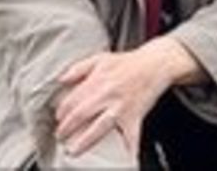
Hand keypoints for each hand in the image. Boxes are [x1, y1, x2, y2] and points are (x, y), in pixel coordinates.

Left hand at [54, 37, 197, 156]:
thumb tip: (61, 80)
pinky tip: (126, 158)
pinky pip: (132, 135)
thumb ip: (78, 68)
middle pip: (80, 115)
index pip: (71, 100)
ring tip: (74, 150)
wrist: (157, 63)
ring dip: (84, 142)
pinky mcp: (135, 115)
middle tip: (61, 136)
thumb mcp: (100, 58)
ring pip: (99, 127)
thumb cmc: (129, 63)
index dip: (61, 112)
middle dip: (66, 129)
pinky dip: (130, 148)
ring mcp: (121, 107)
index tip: (59, 119)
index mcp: (97, 81)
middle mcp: (107, 94)